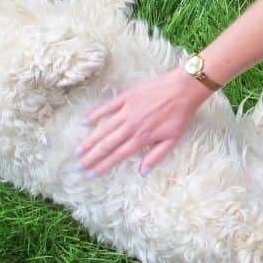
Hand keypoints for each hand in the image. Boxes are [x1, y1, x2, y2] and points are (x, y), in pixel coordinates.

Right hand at [75, 68, 212, 176]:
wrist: (184, 88)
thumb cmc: (180, 115)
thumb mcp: (173, 140)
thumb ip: (156, 156)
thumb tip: (142, 172)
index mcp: (142, 138)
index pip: (118, 155)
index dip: (103, 166)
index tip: (91, 174)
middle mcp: (132, 125)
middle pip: (107, 144)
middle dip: (91, 157)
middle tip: (78, 166)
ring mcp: (128, 110)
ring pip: (104, 128)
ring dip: (90, 140)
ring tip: (78, 151)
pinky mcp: (127, 96)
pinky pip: (107, 107)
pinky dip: (95, 114)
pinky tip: (84, 122)